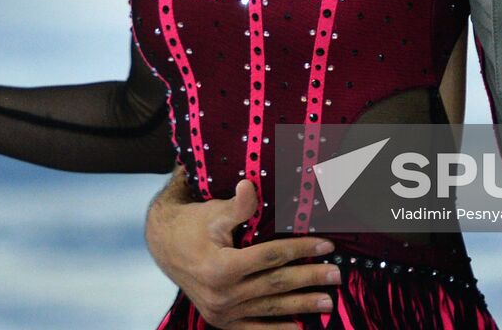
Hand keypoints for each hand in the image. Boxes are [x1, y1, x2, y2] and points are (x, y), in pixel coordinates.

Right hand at [145, 171, 340, 328]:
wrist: (164, 246)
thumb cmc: (193, 224)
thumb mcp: (214, 212)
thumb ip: (238, 206)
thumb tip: (251, 185)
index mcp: (221, 266)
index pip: (272, 257)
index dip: (301, 250)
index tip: (327, 245)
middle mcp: (222, 294)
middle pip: (276, 285)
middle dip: (309, 279)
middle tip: (337, 275)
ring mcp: (221, 311)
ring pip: (270, 307)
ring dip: (301, 305)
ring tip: (328, 302)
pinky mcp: (221, 320)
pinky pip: (254, 328)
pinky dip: (276, 329)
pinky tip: (299, 328)